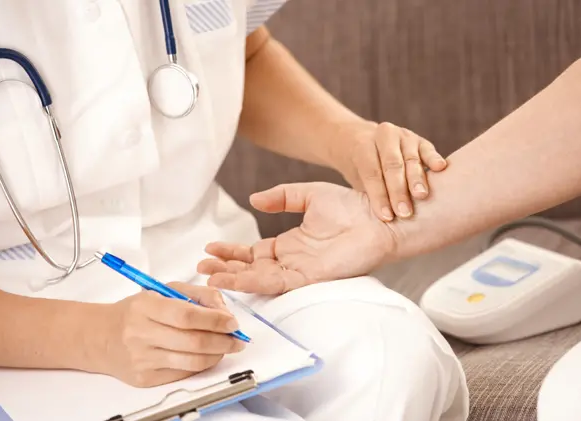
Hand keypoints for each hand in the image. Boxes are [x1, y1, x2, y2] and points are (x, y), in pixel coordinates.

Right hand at [99, 283, 245, 386]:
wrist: (101, 337)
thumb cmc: (136, 312)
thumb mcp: (163, 291)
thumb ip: (197, 295)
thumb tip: (224, 311)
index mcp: (145, 307)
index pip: (187, 316)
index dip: (215, 320)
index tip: (232, 322)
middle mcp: (141, 334)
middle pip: (193, 341)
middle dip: (223, 340)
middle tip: (237, 338)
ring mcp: (142, 359)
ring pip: (191, 361)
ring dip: (217, 355)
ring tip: (227, 347)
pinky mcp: (145, 378)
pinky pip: (183, 374)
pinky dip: (202, 365)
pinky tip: (208, 356)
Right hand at [197, 182, 395, 294]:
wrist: (378, 215)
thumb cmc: (352, 206)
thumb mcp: (309, 195)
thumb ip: (281, 197)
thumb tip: (254, 199)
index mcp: (291, 244)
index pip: (254, 254)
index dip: (231, 253)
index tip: (210, 249)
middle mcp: (293, 261)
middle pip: (251, 270)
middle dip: (225, 270)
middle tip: (201, 268)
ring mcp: (300, 271)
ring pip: (259, 280)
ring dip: (233, 280)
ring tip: (208, 278)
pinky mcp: (309, 278)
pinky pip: (275, 283)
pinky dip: (252, 283)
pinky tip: (232, 281)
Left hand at [334, 121, 446, 220]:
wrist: (369, 145)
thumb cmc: (362, 172)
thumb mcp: (357, 181)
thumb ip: (366, 195)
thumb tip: (374, 225)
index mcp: (363, 146)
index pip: (371, 172)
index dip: (379, 195)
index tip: (386, 217)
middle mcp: (384, 137)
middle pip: (392, 164)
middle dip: (398, 190)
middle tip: (405, 213)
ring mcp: (404, 137)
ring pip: (411, 158)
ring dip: (417, 179)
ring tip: (421, 196)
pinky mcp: (421, 142)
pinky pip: (428, 150)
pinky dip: (434, 159)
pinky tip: (440, 168)